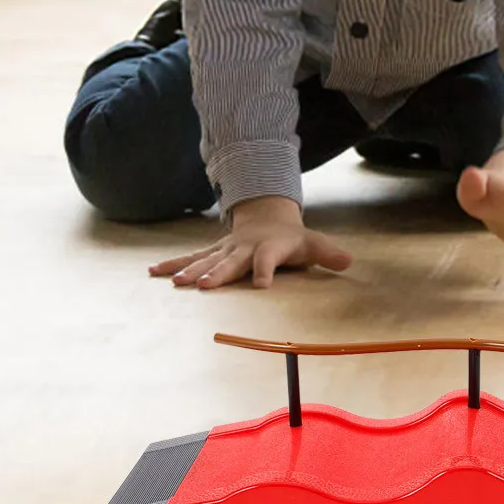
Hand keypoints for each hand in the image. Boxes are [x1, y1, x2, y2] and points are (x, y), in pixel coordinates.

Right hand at [148, 194, 352, 289]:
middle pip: (231, 262)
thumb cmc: (292, 239)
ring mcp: (225, 250)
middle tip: (203, 286)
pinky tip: (153, 272)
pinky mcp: (212, 253)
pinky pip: (190, 259)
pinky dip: (173, 265)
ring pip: (205, 260)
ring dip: (190, 271)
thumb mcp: (313, 244)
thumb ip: (328, 253)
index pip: (268, 260)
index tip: (263, 285)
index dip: (266, 270)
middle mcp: (244, 248)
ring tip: (174, 283)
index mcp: (269, 248)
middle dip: (218, 273)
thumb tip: (349, 261)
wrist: (267, 217)